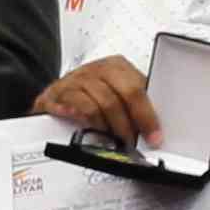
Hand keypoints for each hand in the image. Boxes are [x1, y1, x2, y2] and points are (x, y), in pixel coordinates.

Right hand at [32, 54, 155, 144]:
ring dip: (108, 127)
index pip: (139, 89)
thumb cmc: (89, 96)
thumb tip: (152, 131)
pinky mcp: (57, 92)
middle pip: (124, 93)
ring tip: (110, 140)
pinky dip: (84, 119)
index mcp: (117, 67)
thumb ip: (135, 108)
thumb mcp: (115, 95)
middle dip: (130, 123)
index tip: (154, 137)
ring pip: (102, 104)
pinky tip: (87, 126)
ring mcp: (77, 79)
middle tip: (131, 142)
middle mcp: (98, 69)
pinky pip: (75, 106)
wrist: (56, 95)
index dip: (148, 116)